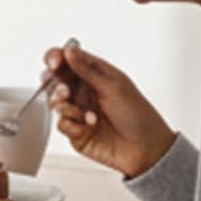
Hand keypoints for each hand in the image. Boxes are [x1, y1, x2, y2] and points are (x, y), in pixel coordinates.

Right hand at [47, 41, 174, 179]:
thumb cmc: (139, 115)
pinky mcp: (75, 131)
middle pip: (55, 80)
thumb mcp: (114, 86)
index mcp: (95, 75)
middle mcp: (84, 91)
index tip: (55, 64)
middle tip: (65, 90)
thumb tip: (70, 51)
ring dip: (66, 106)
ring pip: (55, 102)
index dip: (56, 58)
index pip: (67, 59)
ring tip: (85, 113)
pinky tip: (90, 125)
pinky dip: (73, 124)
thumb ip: (88, 69)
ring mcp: (78, 111)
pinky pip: (61, 124)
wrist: (145, 149)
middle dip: (56, 84)